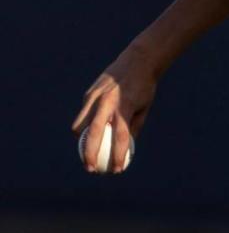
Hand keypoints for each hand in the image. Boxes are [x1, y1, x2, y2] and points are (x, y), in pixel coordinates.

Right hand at [72, 42, 158, 172]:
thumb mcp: (144, 108)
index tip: (117, 170)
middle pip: (94, 134)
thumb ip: (133, 127)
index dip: (118, 156)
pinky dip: (83, 125)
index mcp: (125, 108)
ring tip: (85, 153)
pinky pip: (83, 114)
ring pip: (80, 124)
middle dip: (90, 155)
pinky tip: (87, 134)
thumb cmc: (144, 88)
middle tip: (92, 169)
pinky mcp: (88, 94)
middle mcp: (107, 103)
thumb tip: (126, 147)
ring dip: (82, 140)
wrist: (136, 62)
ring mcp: (95, 97)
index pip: (120, 138)